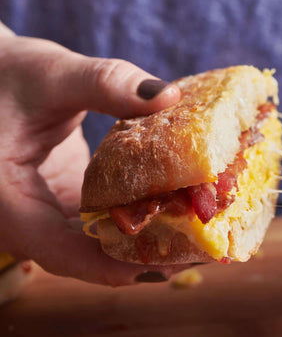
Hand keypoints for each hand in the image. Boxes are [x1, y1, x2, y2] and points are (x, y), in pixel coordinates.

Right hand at [0, 25, 187, 284]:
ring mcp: (49, 217)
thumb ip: (103, 83)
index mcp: (7, 204)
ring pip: (100, 247)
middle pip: (90, 258)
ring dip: (150, 241)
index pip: (64, 253)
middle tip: (206, 247)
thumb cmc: (6, 75)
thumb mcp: (49, 73)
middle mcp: (27, 222)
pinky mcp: (67, 204)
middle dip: (149, 256)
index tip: (175, 260)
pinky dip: (141, 218)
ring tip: (203, 232)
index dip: (120, 263)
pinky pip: (104, 225)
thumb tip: (168, 96)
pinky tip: (180, 206)